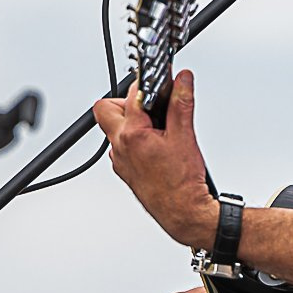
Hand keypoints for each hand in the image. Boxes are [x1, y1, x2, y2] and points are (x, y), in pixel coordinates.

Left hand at [92, 69, 218, 249]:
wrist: (182, 212)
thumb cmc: (181, 183)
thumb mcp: (185, 135)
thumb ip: (181, 102)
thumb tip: (182, 80)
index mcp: (131, 134)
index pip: (131, 95)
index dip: (147, 84)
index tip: (159, 82)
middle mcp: (119, 146)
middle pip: (107, 109)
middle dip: (127, 102)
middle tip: (150, 106)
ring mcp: (120, 159)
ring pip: (115, 129)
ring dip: (132, 122)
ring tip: (157, 129)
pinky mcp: (125, 169)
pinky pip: (122, 146)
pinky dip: (136, 140)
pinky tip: (156, 147)